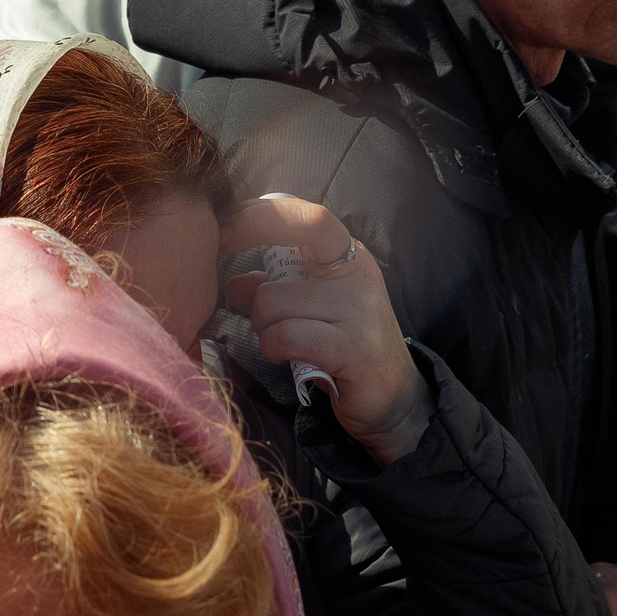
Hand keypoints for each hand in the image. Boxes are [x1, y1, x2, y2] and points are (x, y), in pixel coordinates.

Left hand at [222, 198, 433, 466]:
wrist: (393, 398)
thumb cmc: (342, 345)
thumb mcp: (305, 307)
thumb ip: (270, 288)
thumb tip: (230, 283)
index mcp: (346, 253)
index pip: (305, 218)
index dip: (258, 219)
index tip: (223, 233)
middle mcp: (357, 272)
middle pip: (276, 266)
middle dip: (258, 301)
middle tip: (270, 324)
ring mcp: (360, 308)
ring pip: (272, 302)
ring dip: (265, 329)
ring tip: (287, 344)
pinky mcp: (355, 347)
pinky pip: (287, 335)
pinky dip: (274, 347)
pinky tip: (286, 356)